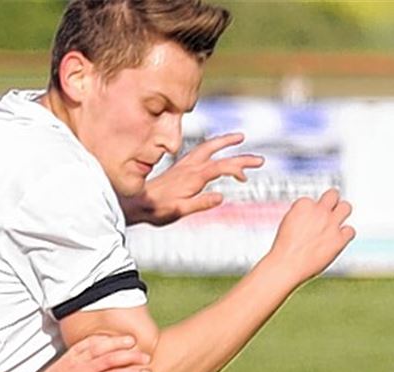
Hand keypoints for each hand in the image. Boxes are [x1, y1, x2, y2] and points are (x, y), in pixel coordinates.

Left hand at [31, 336, 151, 371]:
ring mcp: (76, 360)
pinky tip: (112, 338)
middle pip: (110, 358)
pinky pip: (87, 342)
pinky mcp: (70, 355)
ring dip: (117, 342)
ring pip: (100, 346)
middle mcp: (83, 370)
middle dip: (130, 357)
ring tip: (133, 341)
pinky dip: (101, 338)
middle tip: (147, 358)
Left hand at [123, 133, 264, 226]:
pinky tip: (216, 150)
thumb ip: (199, 204)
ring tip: (239, 138)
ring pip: (208, 147)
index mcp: (193, 177)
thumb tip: (221, 197)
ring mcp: (184, 165)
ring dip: (225, 142)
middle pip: (217, 152)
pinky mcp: (180, 167)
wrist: (137, 203)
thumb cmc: (157, 210)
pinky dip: (212, 147)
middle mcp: (190, 167)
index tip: (251, 171)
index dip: (238, 167)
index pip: (221, 167)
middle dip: (238, 152)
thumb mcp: (179, 211)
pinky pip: (200, 152)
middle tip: (257, 157)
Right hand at [267, 188, 355, 284]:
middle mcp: (320, 211)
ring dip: (342, 213)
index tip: (308, 217)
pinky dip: (346, 235)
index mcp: (304, 204)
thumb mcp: (286, 224)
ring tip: (337, 221)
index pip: (312, 200)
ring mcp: (331, 224)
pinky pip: (350, 231)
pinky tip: (339, 239)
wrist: (286, 265)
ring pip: (346, 207)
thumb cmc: (284, 249)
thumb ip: (300, 217)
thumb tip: (307, 217)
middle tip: (329, 210)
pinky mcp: (339, 239)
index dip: (310, 209)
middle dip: (332, 201)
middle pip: (333, 195)